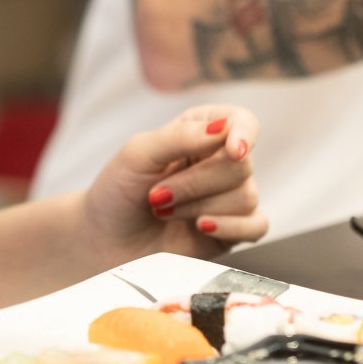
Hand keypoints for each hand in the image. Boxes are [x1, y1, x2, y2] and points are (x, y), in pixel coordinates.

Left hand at [80, 107, 265, 259]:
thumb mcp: (138, 153)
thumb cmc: (118, 192)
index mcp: (200, 132)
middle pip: (241, 165)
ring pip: (246, 196)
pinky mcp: (232, 231)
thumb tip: (222, 129)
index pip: (242, 122)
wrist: (105, 241)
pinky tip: (201, 227)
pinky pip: (257, 226)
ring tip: (164, 211)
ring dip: (198, 207)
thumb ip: (180, 136)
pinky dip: (231, 227)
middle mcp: (219, 162)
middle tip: (157, 194)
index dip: (244, 134)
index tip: (232, 150)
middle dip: (195, 183)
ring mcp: (227, 198)